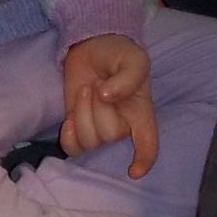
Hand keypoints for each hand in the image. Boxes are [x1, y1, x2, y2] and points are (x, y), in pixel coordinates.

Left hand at [59, 34, 157, 177]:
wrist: (93, 45)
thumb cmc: (119, 54)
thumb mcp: (133, 58)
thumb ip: (128, 77)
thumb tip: (108, 97)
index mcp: (140, 113)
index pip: (148, 144)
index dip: (144, 161)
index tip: (133, 171)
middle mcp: (121, 125)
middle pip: (109, 135)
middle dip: (98, 108)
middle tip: (98, 84)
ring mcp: (97, 127)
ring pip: (90, 140)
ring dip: (82, 112)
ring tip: (87, 89)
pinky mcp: (77, 126)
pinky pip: (73, 148)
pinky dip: (68, 137)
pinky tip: (68, 120)